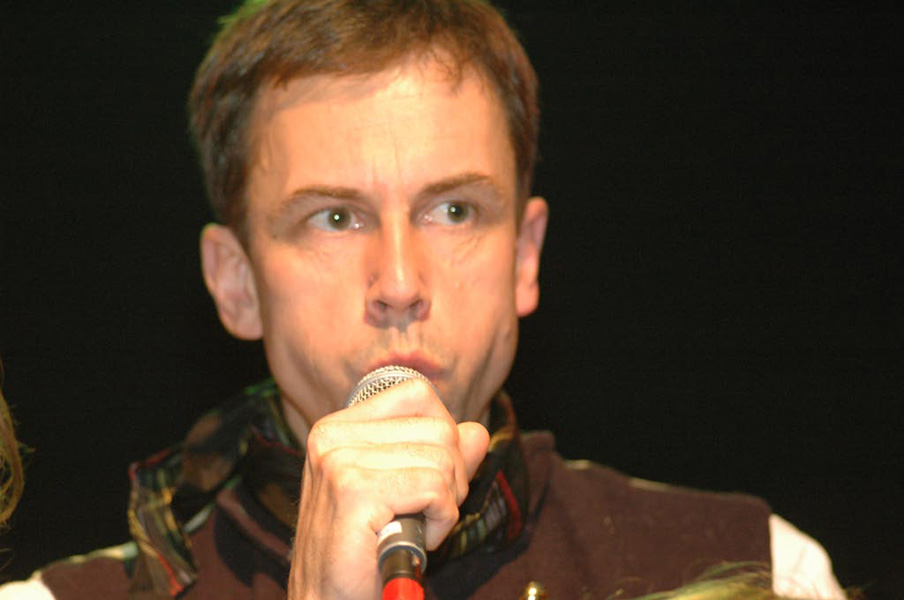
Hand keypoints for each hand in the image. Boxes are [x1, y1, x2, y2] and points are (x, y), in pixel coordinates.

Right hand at [287, 378, 489, 598]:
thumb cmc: (365, 553)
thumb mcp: (409, 494)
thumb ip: (443, 458)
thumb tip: (478, 431)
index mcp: (339, 427)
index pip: (419, 396)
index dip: (444, 438)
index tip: (428, 481)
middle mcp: (331, 435)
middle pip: (439, 428)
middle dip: (452, 477)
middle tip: (424, 514)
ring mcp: (338, 461)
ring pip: (443, 459)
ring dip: (446, 503)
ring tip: (415, 529)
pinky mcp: (353, 491)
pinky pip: (434, 488)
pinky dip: (442, 520)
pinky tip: (418, 540)